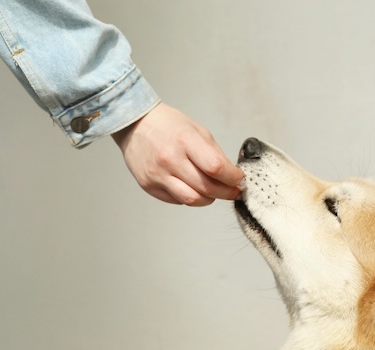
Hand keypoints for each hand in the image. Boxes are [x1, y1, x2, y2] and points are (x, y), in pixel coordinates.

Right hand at [112, 103, 243, 205]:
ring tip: (214, 192)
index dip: (233, 178)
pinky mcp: (149, 186)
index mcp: (185, 141)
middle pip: (207, 188)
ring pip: (192, 200)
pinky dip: (190, 197)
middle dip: (226, 192)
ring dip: (209, 199)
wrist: (135, 125)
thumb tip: (231, 175)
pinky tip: (192, 187)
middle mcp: (170, 159)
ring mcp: (158, 175)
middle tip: (233, 191)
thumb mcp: (197, 131)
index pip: (216, 167)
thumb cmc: (168, 126)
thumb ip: (215, 154)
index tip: (239, 179)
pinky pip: (177, 200)